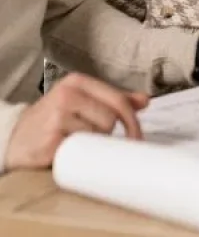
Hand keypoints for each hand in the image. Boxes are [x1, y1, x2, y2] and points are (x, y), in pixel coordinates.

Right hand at [5, 74, 146, 170]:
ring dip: (93, 144)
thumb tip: (145, 100)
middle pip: (110, 119)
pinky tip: (70, 151)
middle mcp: (67, 94)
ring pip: (97, 135)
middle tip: (93, 139)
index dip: (132, 121)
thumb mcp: (81, 102)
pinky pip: (82, 150)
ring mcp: (57, 116)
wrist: (15, 138)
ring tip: (77, 142)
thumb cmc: (53, 120)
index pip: (118, 99)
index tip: (136, 137)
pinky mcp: (51, 140)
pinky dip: (81, 154)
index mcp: (78, 82)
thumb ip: (112, 99)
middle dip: (107, 134)